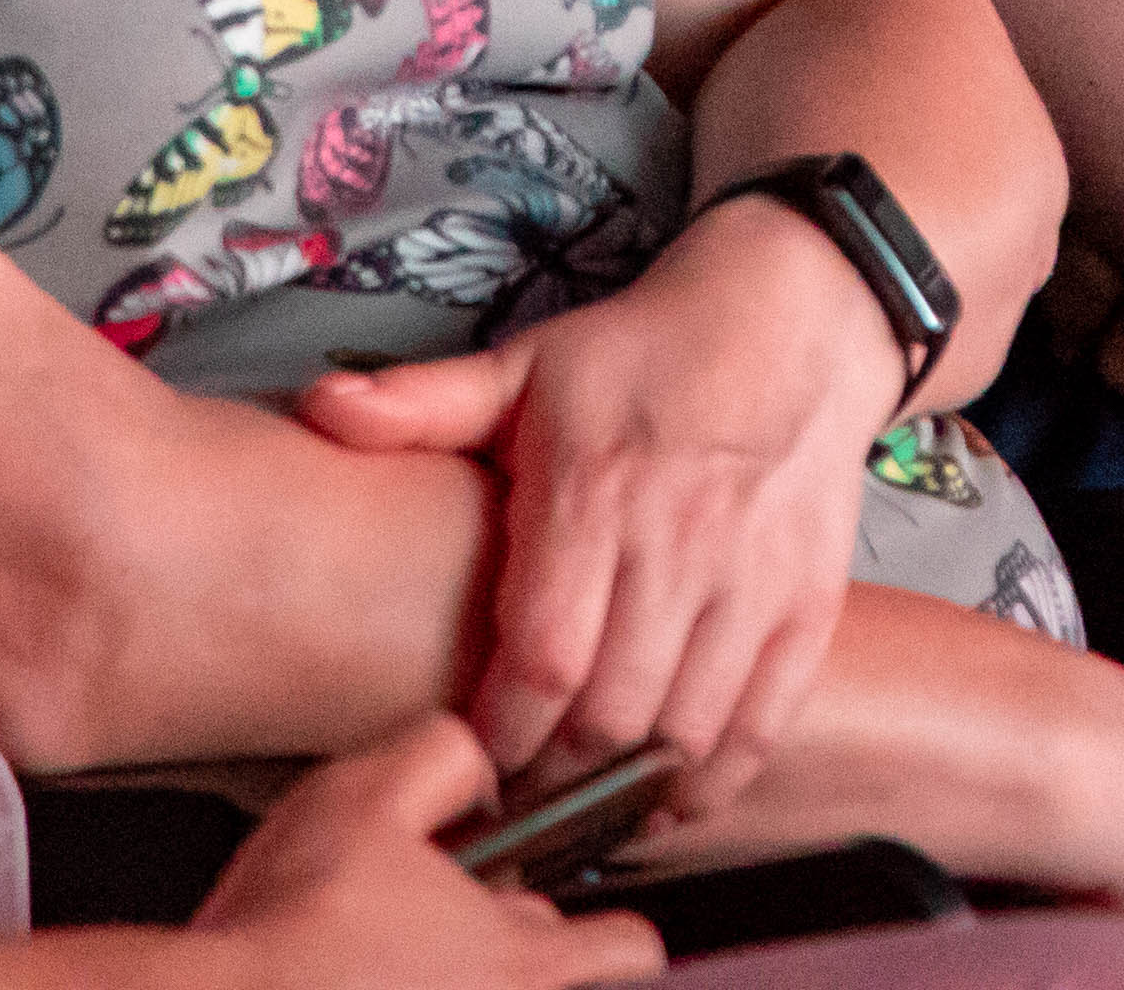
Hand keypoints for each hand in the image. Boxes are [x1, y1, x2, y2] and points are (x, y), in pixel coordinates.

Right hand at [131, 718, 664, 989]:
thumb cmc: (293, 918)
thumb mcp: (371, 790)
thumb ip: (444, 758)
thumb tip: (474, 767)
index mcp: (519, 959)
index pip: (628, 949)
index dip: (617, 925)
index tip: (602, 915)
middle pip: (544, 979)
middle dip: (502, 943)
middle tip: (434, 911)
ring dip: (437, 972)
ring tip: (371, 948)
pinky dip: (386, 983)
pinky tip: (340, 972)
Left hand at [291, 198, 897, 811]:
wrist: (790, 317)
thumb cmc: (643, 353)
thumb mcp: (526, 364)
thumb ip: (422, 402)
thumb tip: (317, 409)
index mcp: (593, 491)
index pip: (542, 657)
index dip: (503, 734)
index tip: (472, 762)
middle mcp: (678, 542)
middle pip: (610, 715)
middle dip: (556, 779)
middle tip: (519, 800)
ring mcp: (751, 579)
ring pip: (686, 732)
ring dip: (630, 791)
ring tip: (583, 807)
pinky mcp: (806, 602)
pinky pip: (764, 724)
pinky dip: (716, 781)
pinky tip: (670, 799)